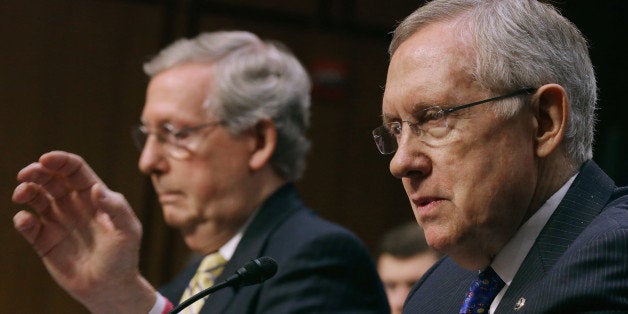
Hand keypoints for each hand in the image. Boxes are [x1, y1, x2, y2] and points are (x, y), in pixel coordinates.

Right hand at [12, 151, 155, 312]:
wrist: (110, 288)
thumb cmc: (124, 257)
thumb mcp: (128, 231)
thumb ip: (116, 208)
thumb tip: (97, 188)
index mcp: (95, 197)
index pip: (75, 171)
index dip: (61, 161)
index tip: (46, 159)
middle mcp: (75, 205)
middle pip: (52, 179)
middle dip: (38, 172)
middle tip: (26, 174)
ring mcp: (58, 222)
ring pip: (37, 198)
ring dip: (27, 191)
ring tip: (22, 194)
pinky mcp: (45, 242)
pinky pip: (29, 226)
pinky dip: (22, 220)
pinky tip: (25, 221)